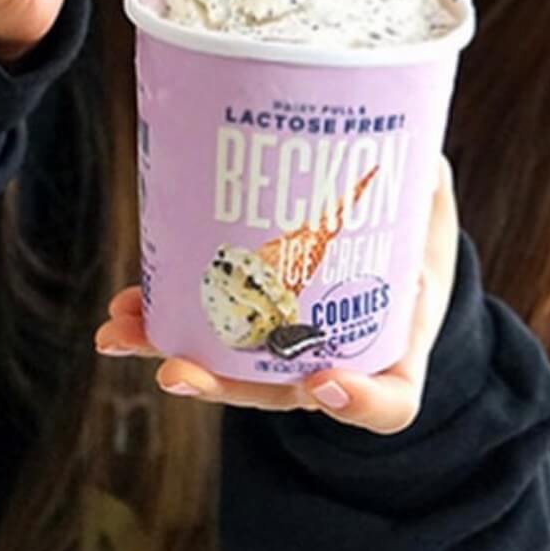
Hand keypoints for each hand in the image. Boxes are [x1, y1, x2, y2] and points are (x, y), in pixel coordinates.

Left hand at [94, 156, 459, 434]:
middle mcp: (337, 362)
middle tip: (176, 368)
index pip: (389, 402)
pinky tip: (126, 306)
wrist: (390, 231)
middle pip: (280, 396)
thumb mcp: (429, 201)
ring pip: (229, 371)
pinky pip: (207, 334)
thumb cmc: (415, 221)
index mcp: (395, 346)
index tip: (323, 381)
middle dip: (222, 385)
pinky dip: (163, 322)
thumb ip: (420, 180)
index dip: (359, 403)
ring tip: (120, 331)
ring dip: (170, 355)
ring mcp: (288, 350)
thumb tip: (405, 147)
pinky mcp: (250, 324)